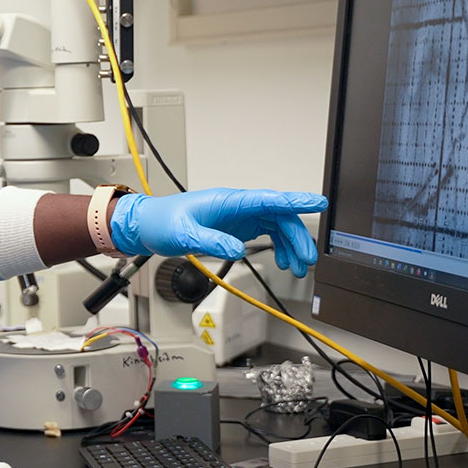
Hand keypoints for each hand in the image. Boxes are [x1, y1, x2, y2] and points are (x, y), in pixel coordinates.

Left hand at [109, 188, 326, 276]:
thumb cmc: (163, 223)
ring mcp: (239, 216)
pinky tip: (283, 261)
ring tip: (297, 268)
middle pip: (280, 216)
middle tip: (306, 261)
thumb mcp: (184, 234)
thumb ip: (211, 241)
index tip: (318, 202)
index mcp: (229, 201)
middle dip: (297, 237)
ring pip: (277, 226)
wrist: (148, 226)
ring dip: (291, 246)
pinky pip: (267, 234)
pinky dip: (279, 247)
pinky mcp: (237, 227)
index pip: (269, 199)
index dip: (295, 200)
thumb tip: (237, 251)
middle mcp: (238, 206)